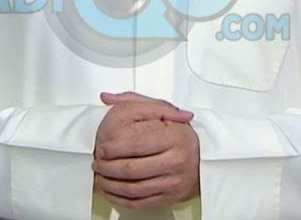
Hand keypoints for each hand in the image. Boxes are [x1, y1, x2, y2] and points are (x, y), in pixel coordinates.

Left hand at [91, 92, 200, 210]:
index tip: (101, 147)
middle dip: (107, 168)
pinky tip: (110, 191)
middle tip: (97, 163)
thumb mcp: (160, 110)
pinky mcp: (169, 198)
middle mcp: (176, 161)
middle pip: (131, 169)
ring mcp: (173, 182)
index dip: (113, 148)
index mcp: (174, 137)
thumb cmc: (177, 133)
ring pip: (133, 189)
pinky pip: (139, 203)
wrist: (203, 158)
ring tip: (99, 177)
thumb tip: (107, 97)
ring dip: (110, 185)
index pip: (136, 144)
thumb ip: (133, 100)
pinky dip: (120, 199)